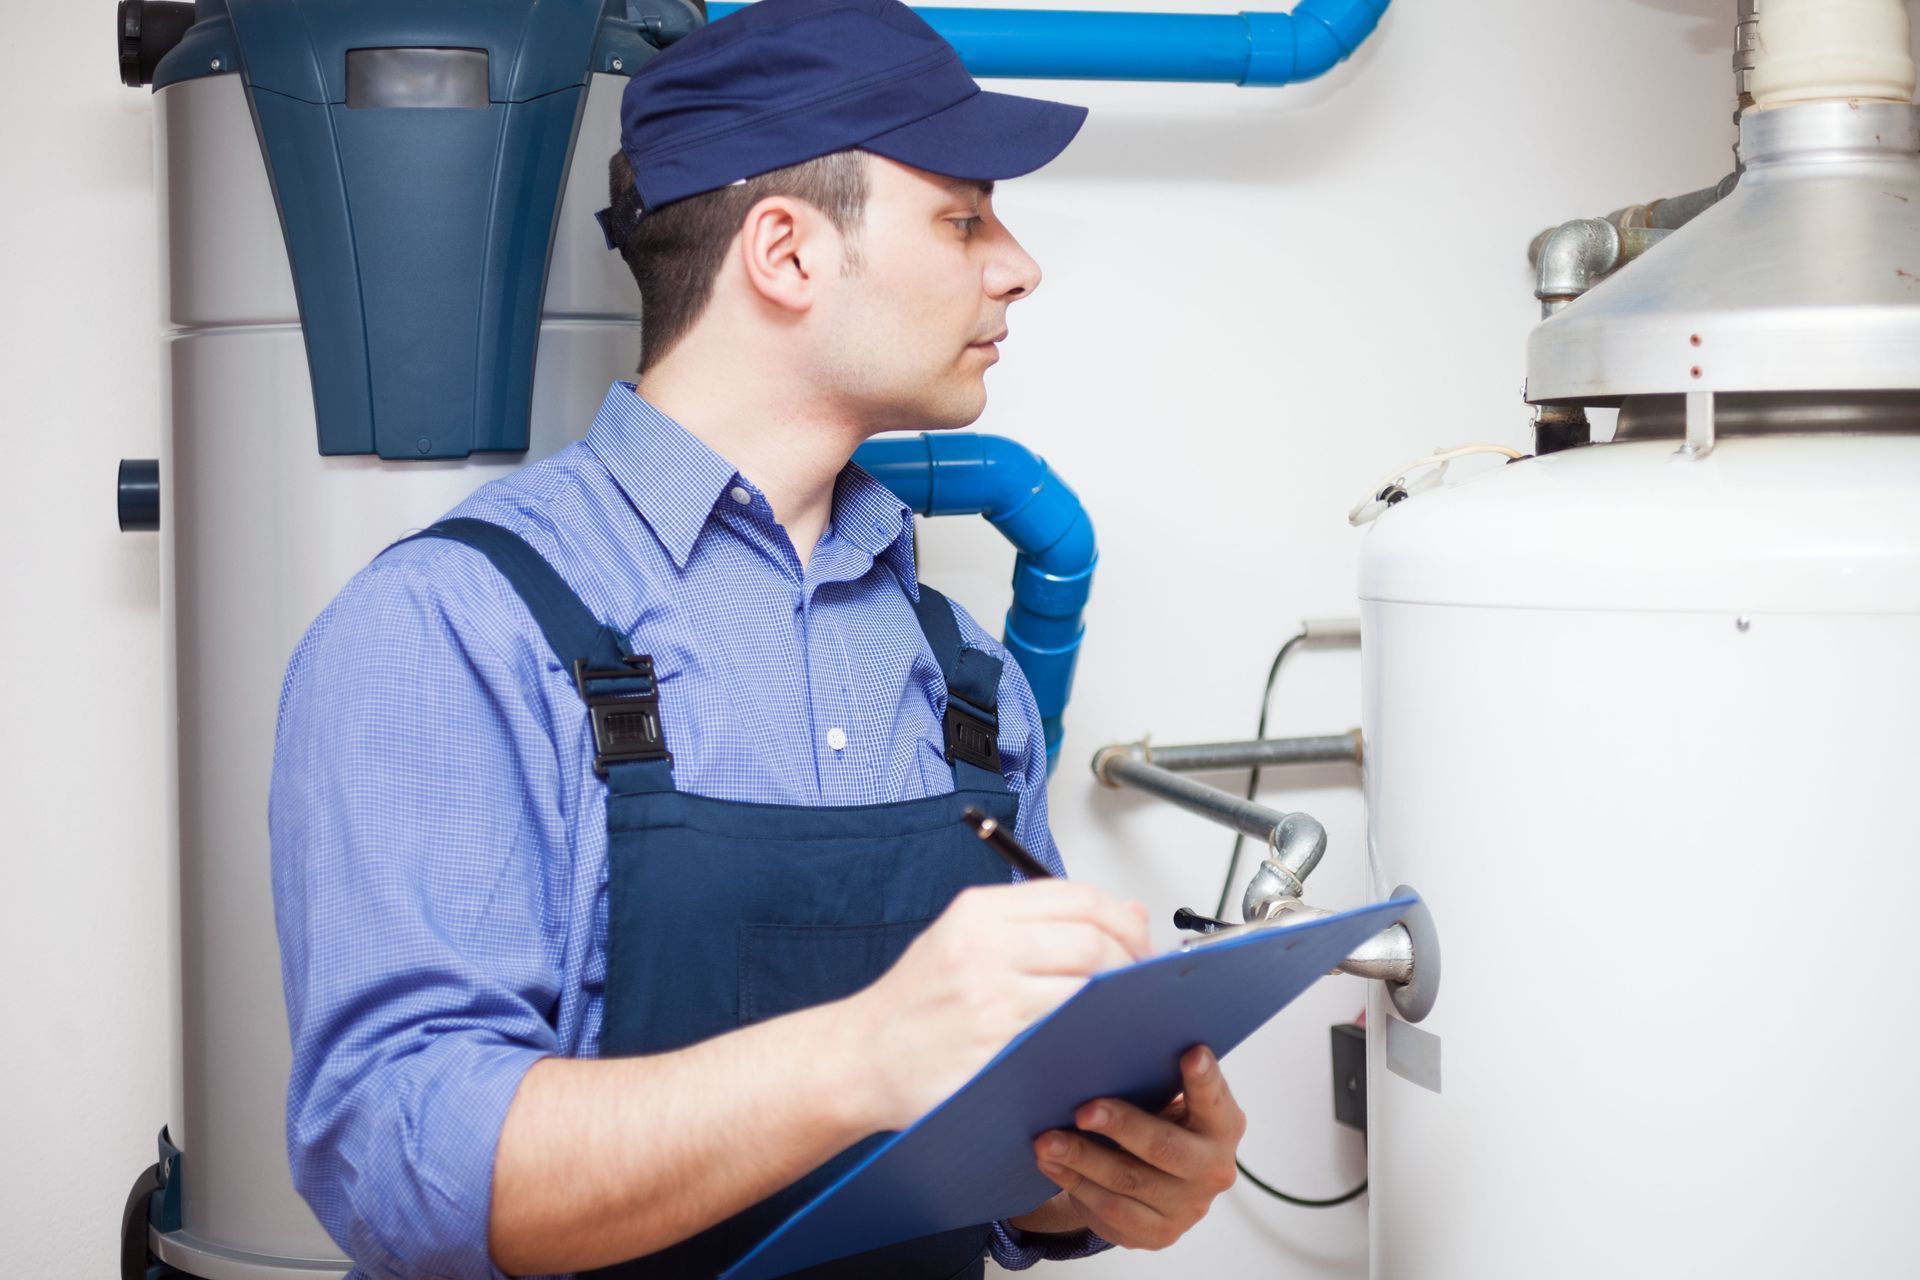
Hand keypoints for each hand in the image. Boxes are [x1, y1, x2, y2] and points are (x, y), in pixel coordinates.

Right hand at [845, 881, 1149, 1131]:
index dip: (1123, 922)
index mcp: (979, 911)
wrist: (859, 1058)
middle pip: (1092, 939)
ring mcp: (988, 998)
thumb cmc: (917, 1004)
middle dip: (1130, 965)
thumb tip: (1131, 915)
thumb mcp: (969, 939)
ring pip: (1086, 988)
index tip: (1136, 946)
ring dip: (1117, 1005)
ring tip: (1120, 1017)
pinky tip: (1094, 1044)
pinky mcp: (995, 1048)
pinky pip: (1066, 1036)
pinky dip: (1091, 1038)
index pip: (1079, 898)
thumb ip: (1045, 922)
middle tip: (1139, 988)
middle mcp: (983, 946)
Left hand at [1013, 1045, 1245, 1250]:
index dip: (1205, 1079)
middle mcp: (1213, 1169)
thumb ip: (1153, 1083)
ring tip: (1046, 1141)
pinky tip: (1051, 1165)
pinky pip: (1110, 1209)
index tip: (1192, 1053)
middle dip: (1121, 1126)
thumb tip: (1098, 1060)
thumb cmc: (1159, 1124)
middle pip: (1163, 1146)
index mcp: (1223, 1125)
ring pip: (1127, 1180)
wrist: (1159, 1187)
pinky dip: (1075, 1183)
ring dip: (1081, 1158)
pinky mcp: (1157, 1233)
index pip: (1214, 1100)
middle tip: (1083, 1111)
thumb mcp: (1167, 1103)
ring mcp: (1187, 1207)